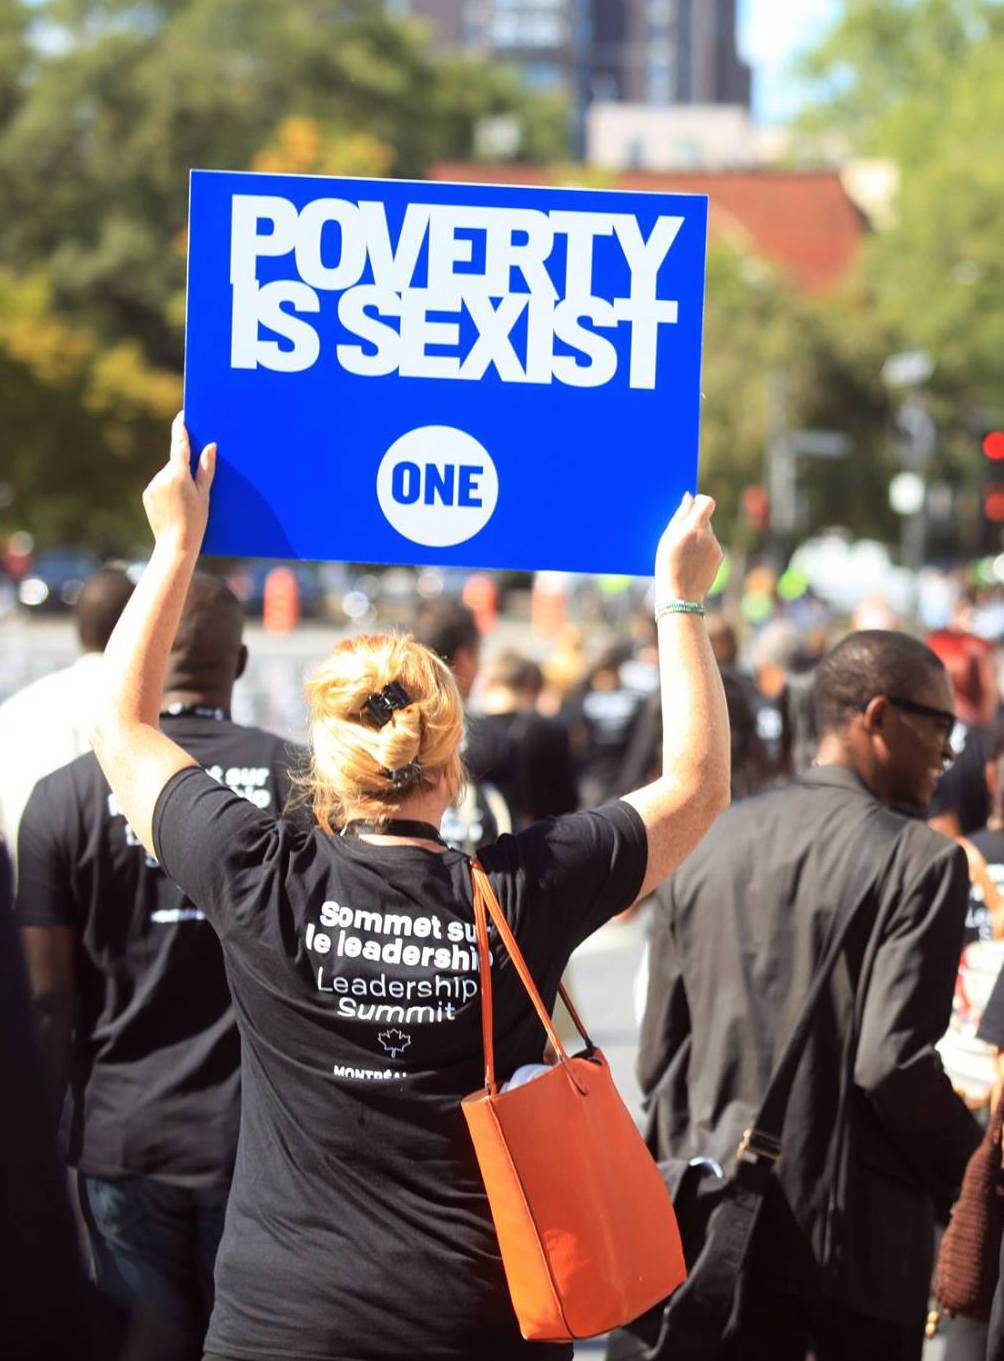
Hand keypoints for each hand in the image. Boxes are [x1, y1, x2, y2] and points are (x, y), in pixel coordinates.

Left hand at [143, 412, 215, 554]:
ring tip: (185, 503)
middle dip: (185, 468)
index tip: (182, 415)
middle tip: (195, 488)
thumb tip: (210, 446)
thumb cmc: (196, 521)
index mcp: (179, 473)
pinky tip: (175, 506)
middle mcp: (162, 476)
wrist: (175, 544)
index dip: (181, 428)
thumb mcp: (205, 494)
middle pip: (176, 462)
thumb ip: (206, 468)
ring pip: (168, 474)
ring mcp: (153, 485)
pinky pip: (160, 485)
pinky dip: (168, 490)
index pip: (180, 444)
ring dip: (177, 481)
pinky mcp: (147, 494)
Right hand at [654, 492, 721, 602]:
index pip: (707, 502)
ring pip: (708, 533)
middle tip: (681, 537)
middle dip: (694, 522)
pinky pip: (711, 545)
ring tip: (685, 554)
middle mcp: (708, 535)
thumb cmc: (668, 566)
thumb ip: (679, 516)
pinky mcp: (719, 557)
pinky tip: (692, 562)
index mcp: (693, 528)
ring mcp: (715, 547)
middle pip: (705, 519)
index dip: (700, 500)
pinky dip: (703, 549)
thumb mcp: (666, 539)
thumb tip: (689, 498)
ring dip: (698, 537)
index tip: (692, 504)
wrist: (680, 595)